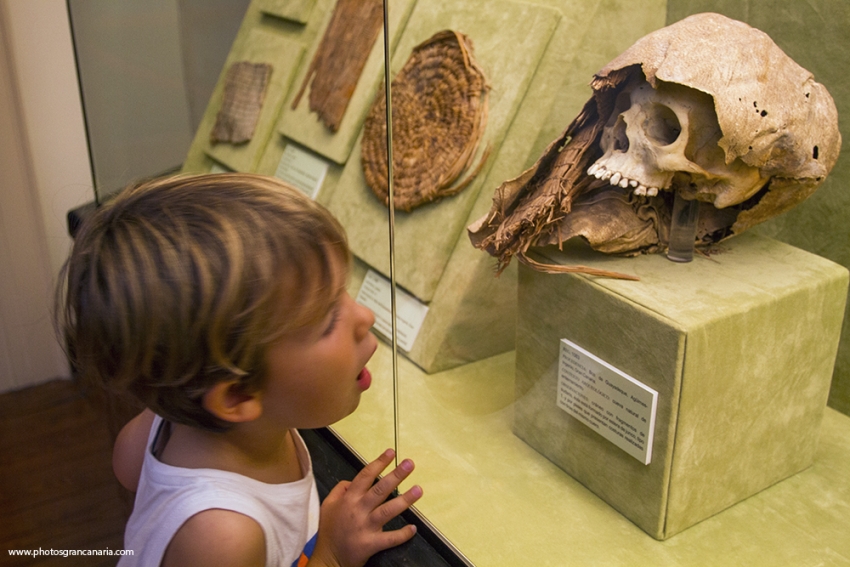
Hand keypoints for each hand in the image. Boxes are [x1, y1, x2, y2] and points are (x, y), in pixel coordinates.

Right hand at [309, 448, 422, 566]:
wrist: (328, 559)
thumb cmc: (329, 531)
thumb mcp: (328, 505)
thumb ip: (340, 489)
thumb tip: (353, 480)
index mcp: (348, 499)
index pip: (365, 476)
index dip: (378, 463)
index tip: (391, 453)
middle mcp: (358, 510)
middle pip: (379, 489)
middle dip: (396, 475)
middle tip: (410, 464)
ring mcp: (365, 527)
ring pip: (387, 511)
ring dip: (404, 500)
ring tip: (418, 489)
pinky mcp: (370, 544)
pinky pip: (390, 538)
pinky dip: (402, 534)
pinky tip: (413, 528)